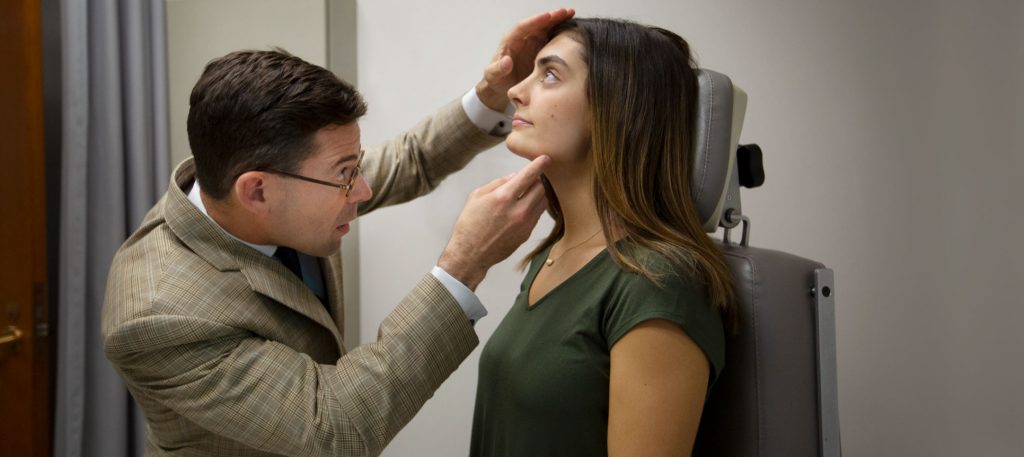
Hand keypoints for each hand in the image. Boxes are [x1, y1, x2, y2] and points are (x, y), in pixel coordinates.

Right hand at [438, 156, 550, 289]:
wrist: (471, 254)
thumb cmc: (470, 224)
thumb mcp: (476, 196)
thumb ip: (498, 183)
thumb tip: (515, 176)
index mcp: (503, 197)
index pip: (528, 176)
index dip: (539, 164)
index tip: (546, 158)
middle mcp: (518, 210)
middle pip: (541, 188)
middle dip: (537, 180)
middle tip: (531, 179)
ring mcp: (525, 224)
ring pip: (542, 201)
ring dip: (538, 194)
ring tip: (528, 193)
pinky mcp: (527, 233)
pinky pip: (538, 214)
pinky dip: (534, 207)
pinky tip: (524, 207)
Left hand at [475, 8, 575, 111]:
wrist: (501, 86)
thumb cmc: (495, 79)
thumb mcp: (493, 76)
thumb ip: (498, 70)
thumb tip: (507, 62)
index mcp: (510, 40)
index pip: (523, 27)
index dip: (535, 21)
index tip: (547, 16)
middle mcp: (522, 38)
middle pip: (538, 24)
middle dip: (551, 17)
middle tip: (565, 12)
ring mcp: (532, 43)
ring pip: (546, 28)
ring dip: (558, 21)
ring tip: (571, 14)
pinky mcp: (539, 49)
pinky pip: (550, 38)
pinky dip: (560, 32)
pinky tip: (571, 30)